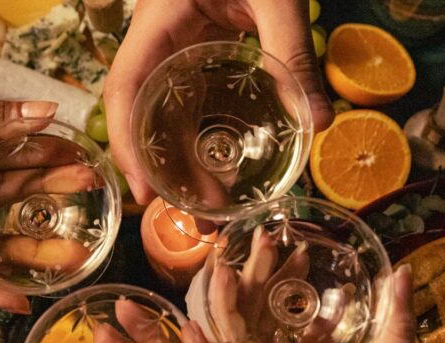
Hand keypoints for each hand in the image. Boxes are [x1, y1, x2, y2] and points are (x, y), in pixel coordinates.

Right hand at [104, 0, 334, 203]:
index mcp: (159, 21)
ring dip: (183, 161)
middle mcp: (158, 39)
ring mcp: (177, 45)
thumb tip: (321, 122)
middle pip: (143, 112)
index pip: (124, 88)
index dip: (127, 144)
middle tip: (196, 219)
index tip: (146, 192)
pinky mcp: (199, 48)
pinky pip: (191, 99)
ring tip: (214, 206)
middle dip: (162, 169)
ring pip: (166, 111)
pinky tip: (224, 165)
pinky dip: (203, 136)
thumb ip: (293, 53)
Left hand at [210, 263, 444, 342]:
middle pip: (249, 336)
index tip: (224, 262)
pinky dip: (302, 330)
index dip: (225, 302)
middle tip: (266, 243)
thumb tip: (403, 273)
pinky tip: (323, 303)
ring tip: (291, 258)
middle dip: (255, 287)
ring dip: (278, 304)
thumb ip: (397, 330)